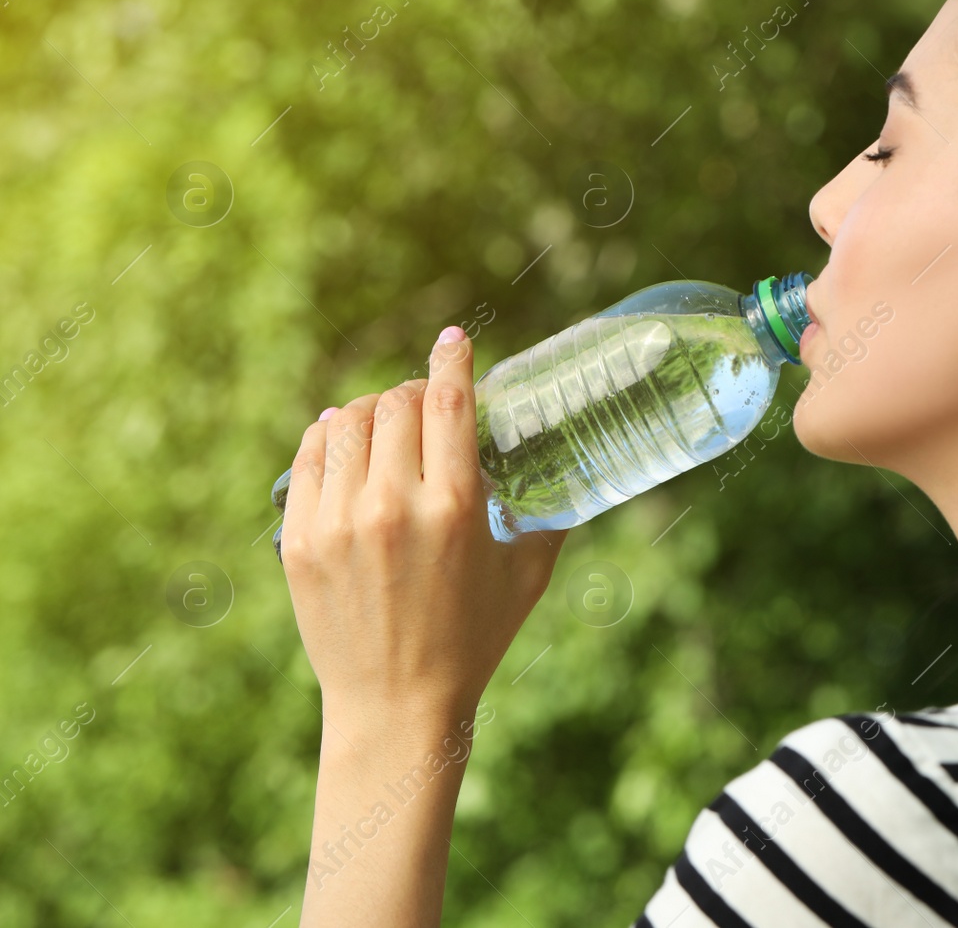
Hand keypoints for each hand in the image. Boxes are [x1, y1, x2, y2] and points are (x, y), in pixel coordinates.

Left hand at [280, 325, 568, 730]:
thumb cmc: (474, 638)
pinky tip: (343, 442)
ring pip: (345, 423)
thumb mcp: (527, 574)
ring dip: (369, 411)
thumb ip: (546, 514)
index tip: (454, 340)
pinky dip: (327, 438)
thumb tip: (569, 464)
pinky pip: (308, 459)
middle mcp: (394, 506)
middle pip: (395, 404)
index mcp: (456, 507)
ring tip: (383, 423)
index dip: (451, 358)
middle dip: (413, 393)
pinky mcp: (300, 541)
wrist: (396, 705)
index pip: (448, 400)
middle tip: (425, 405)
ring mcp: (339, 522)